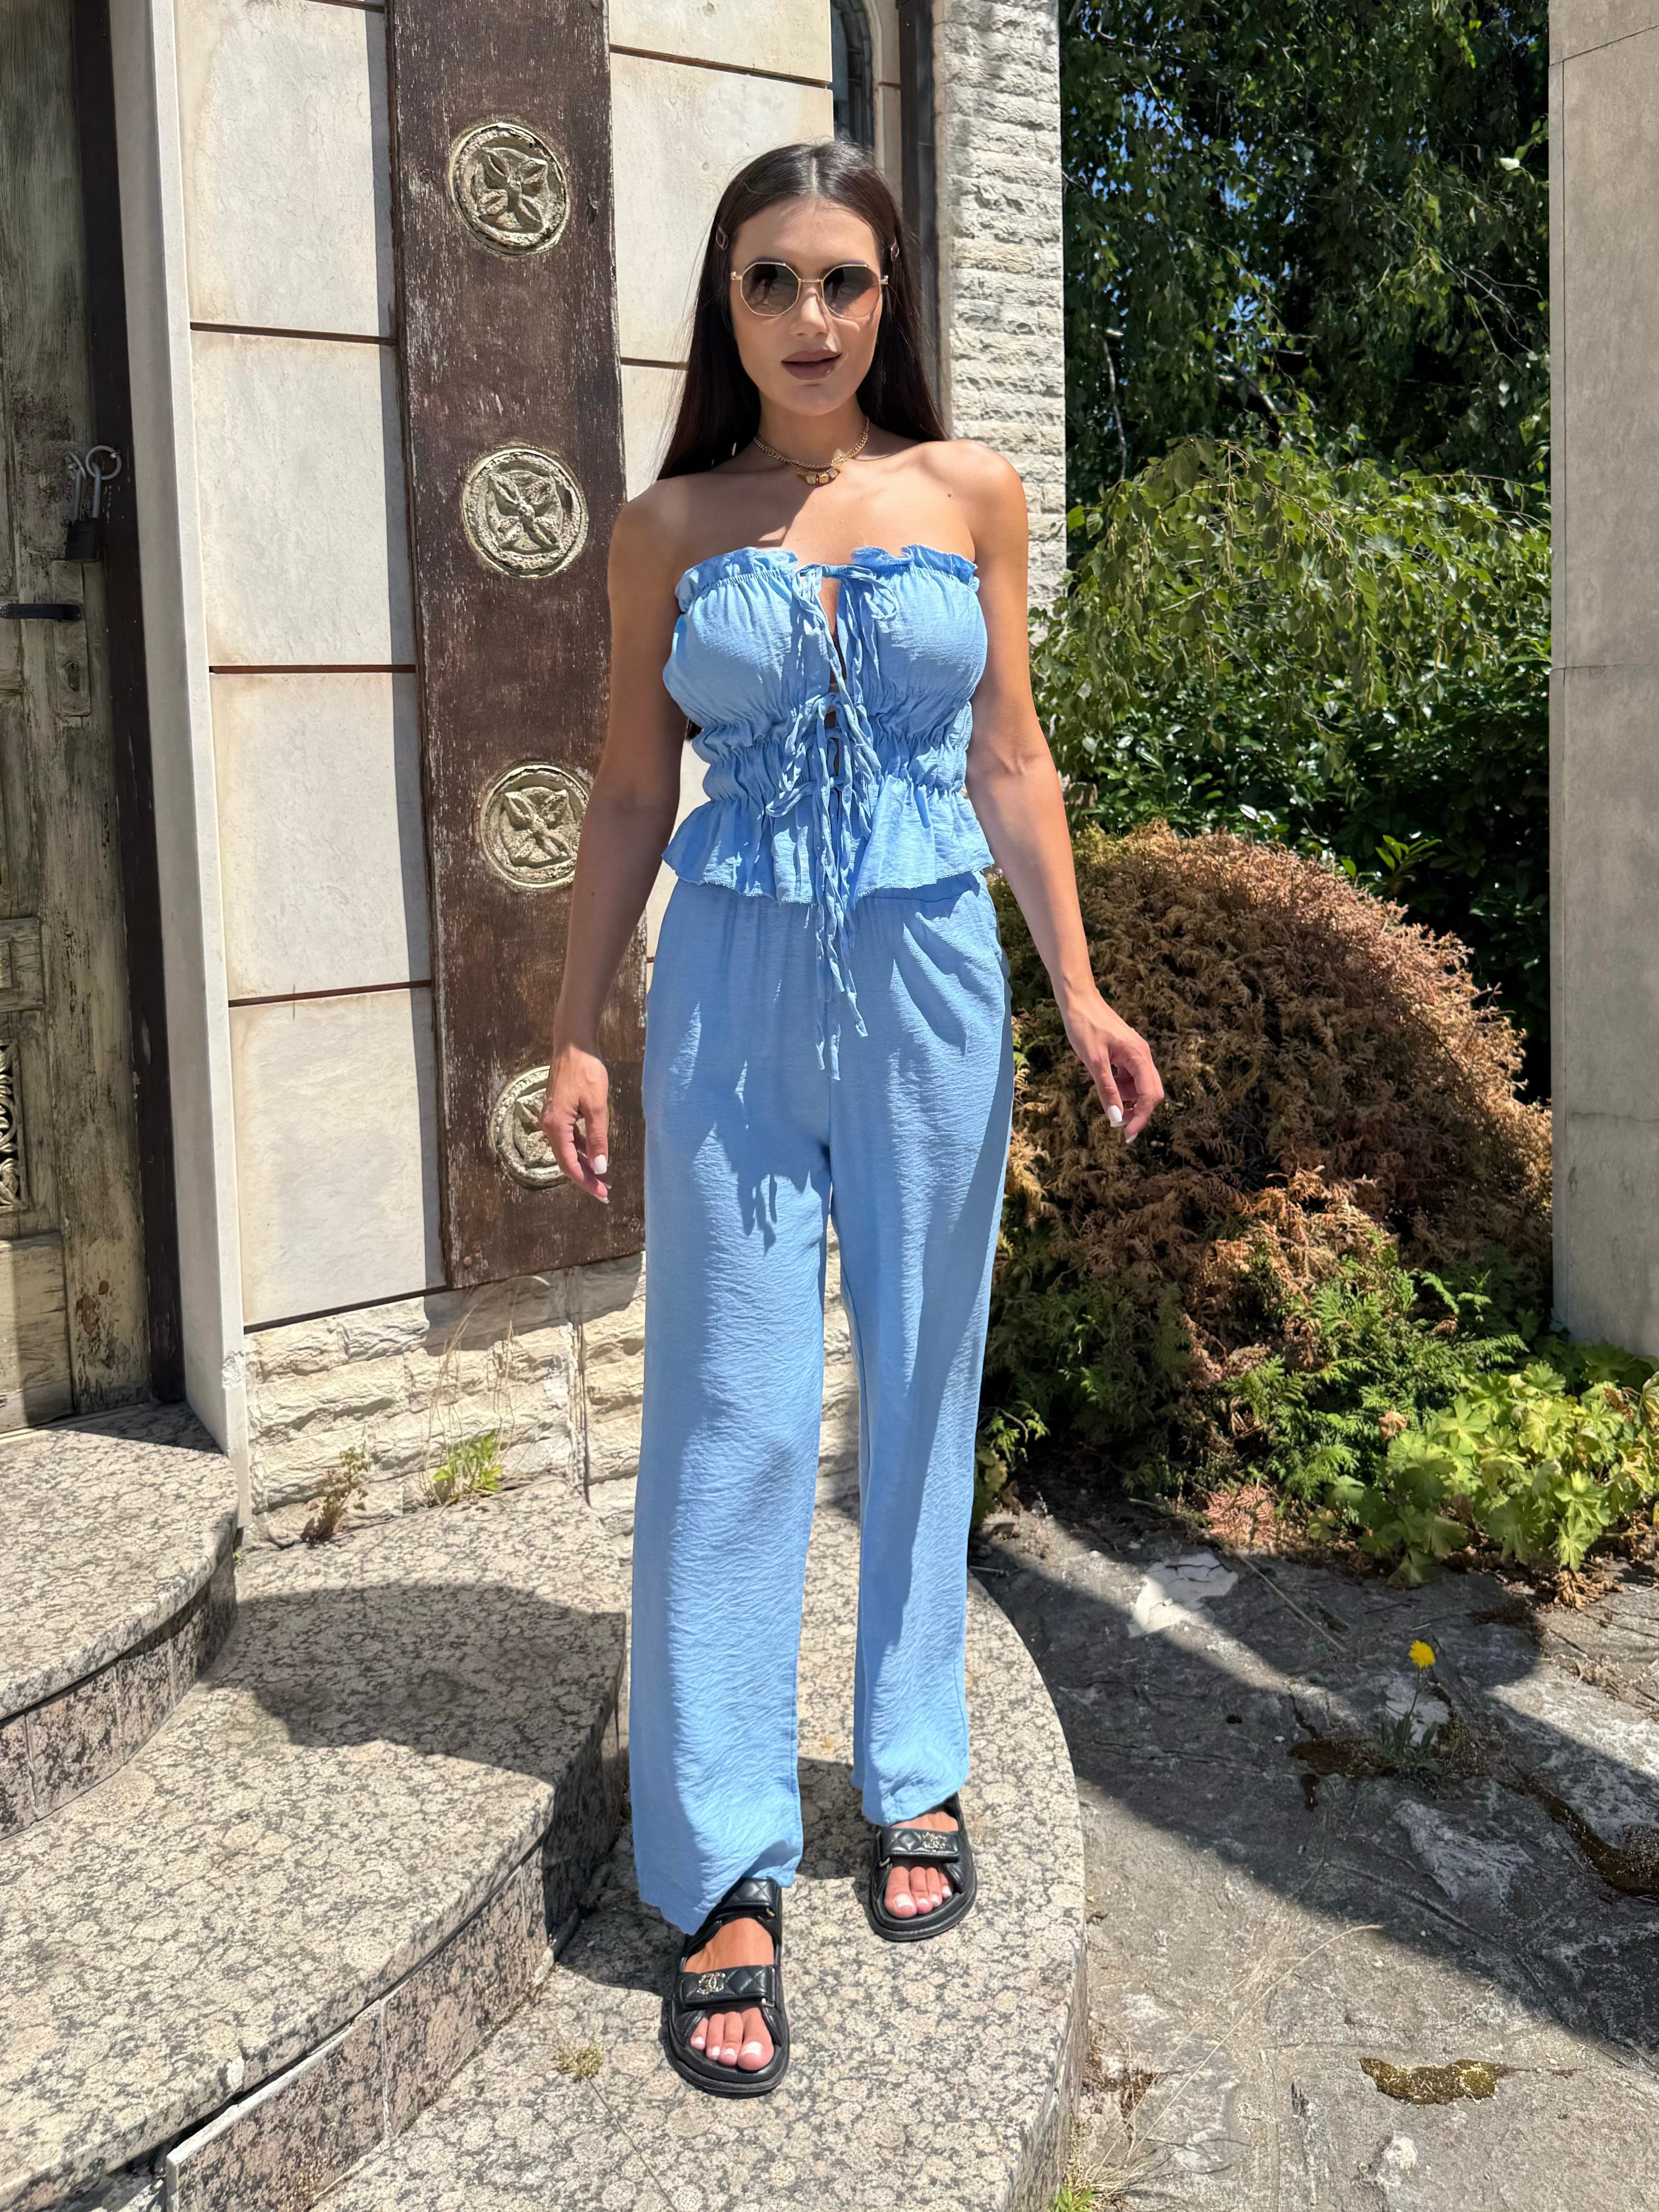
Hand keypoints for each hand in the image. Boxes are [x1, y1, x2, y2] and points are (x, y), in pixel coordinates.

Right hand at [541, 1043, 610, 1201]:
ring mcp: (552, 1118)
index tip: (602, 1194)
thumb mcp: (597, 1107)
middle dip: (586, 1176)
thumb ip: (598, 1138)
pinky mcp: (558, 1112)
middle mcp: (549, 1125)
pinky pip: (569, 1137)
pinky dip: (582, 1147)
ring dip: (586, 1163)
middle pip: (567, 1160)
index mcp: (556, 1126)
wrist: (573, 1044)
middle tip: (606, 1190)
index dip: (586, 1181)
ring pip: (568, 1149)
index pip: (569, 1164)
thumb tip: (600, 1167)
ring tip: (605, 1176)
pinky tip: (596, 1153)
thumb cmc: (586, 1071)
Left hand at [1061, 989, 1163, 1143]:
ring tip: (1104, 1094)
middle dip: (1137, 1111)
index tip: (1127, 1135)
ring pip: (1139, 1086)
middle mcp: (1143, 1055)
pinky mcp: (1126, 1053)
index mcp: (1139, 1057)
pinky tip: (1104, 1081)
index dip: (1141, 1118)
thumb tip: (1116, 1118)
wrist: (1078, 999)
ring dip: (1126, 1098)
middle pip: (1150, 1093)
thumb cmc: (1084, 1026)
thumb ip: (1107, 1089)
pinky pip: (1129, 1076)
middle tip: (1118, 1125)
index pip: (1150, 1096)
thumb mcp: (1093, 1061)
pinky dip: (1120, 1086)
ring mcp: (1136, 1053)